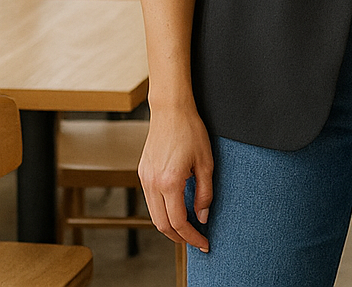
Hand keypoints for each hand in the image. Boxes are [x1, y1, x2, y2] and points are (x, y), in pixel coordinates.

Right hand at [138, 101, 212, 252]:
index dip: (191, 237)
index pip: (178, 222)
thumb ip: (204, 192)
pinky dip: (162, 211)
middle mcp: (153, 184)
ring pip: (154, 214)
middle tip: (196, 241)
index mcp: (170, 182)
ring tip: (188, 229)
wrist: (170, 111)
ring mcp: (144, 179)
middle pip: (162, 224)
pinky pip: (151, 201)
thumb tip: (202, 217)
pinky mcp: (142, 173)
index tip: (204, 243)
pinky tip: (176, 210)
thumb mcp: (206, 163)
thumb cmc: (192, 132)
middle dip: (179, 237)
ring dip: (170, 226)